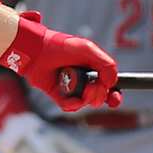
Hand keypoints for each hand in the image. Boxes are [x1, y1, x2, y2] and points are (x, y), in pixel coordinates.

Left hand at [5, 10, 120, 110]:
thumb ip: (106, 64)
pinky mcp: (58, 95)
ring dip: (87, 99)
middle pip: (100, 97)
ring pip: (86, 103)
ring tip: (83, 90)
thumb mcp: (88, 50)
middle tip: (93, 88)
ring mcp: (71, 88)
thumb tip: (112, 84)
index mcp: (93, 68)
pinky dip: (72, 104)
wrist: (37, 50)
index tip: (114, 98)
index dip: (114, 94)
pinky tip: (71, 98)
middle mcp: (83, 79)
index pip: (109, 86)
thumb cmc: (61, 46)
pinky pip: (70, 106)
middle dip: (100, 96)